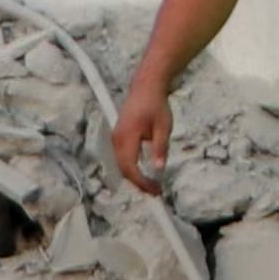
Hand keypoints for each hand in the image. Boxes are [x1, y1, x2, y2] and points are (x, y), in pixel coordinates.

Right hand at [109, 74, 175, 195]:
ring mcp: (115, 138)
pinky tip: (144, 173)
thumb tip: (159, 170)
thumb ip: (160, 148)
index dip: (142, 181)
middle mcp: (117, 139)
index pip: (130, 167)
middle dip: (138, 183)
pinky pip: (121, 158)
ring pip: (121, 165)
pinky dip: (131, 168)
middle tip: (156, 191)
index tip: (155, 189)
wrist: (145, 88)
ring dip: (135, 177)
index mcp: (128, 136)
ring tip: (152, 185)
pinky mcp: (117, 138)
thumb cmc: (156, 105)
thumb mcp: (163, 127)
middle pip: (123, 169)